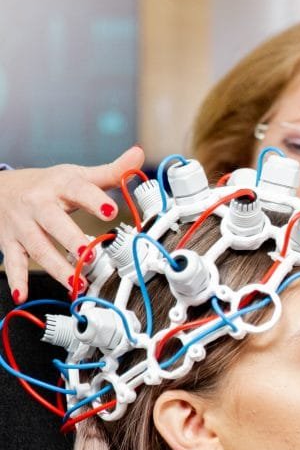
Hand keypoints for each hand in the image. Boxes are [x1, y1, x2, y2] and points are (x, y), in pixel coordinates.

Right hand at [0, 146, 145, 300]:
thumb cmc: (48, 185)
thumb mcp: (76, 175)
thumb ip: (110, 171)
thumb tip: (138, 154)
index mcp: (59, 186)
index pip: (78, 190)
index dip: (94, 200)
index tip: (111, 210)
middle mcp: (38, 205)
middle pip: (54, 222)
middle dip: (71, 239)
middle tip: (90, 255)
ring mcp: (22, 225)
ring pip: (38, 247)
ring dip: (56, 267)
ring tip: (75, 283)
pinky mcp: (9, 242)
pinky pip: (12, 262)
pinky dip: (16, 280)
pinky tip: (21, 295)